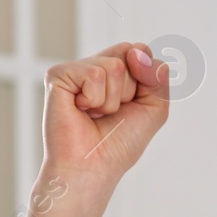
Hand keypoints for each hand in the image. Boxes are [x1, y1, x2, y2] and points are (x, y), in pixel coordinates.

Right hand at [41, 42, 169, 201]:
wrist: (94, 167)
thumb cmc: (119, 143)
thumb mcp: (154, 108)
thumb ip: (158, 75)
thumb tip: (137, 49)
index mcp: (113, 71)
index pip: (140, 51)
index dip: (145, 77)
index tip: (130, 104)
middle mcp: (93, 66)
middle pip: (128, 52)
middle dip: (130, 88)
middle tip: (111, 112)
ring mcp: (74, 70)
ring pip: (114, 65)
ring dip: (112, 99)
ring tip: (95, 114)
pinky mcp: (58, 76)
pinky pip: (94, 73)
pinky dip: (95, 99)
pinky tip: (81, 111)